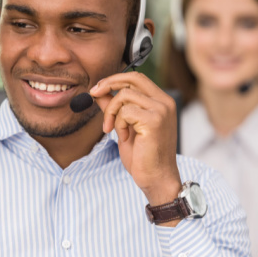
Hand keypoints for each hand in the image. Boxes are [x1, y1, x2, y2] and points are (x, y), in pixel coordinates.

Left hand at [90, 71, 181, 207]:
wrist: (156, 178)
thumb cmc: (142, 156)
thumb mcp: (124, 127)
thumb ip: (115, 108)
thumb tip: (99, 92)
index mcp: (161, 101)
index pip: (137, 78)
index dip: (115, 79)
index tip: (97, 89)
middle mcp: (164, 102)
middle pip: (131, 79)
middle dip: (108, 84)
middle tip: (93, 95)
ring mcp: (161, 110)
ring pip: (124, 96)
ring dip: (111, 113)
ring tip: (113, 130)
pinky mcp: (154, 120)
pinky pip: (125, 112)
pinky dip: (118, 124)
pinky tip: (124, 138)